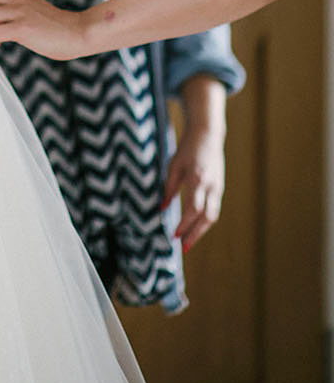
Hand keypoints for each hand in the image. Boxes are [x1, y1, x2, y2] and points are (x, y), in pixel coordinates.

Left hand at [162, 120, 225, 252]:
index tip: (175, 236)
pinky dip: (204, 221)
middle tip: (184, 248)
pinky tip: (195, 226)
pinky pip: (214, 209)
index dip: (185, 225)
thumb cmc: (188, 148)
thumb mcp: (174, 165)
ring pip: (213, 216)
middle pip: (206, 218)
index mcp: (198, 179)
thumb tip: (162, 208)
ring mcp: (218, 188)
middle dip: (195, 234)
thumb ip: (169, 187)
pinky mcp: (220, 188)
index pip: (193, 209)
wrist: (208, 134)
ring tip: (189, 241)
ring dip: (201, 230)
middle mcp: (211, 186)